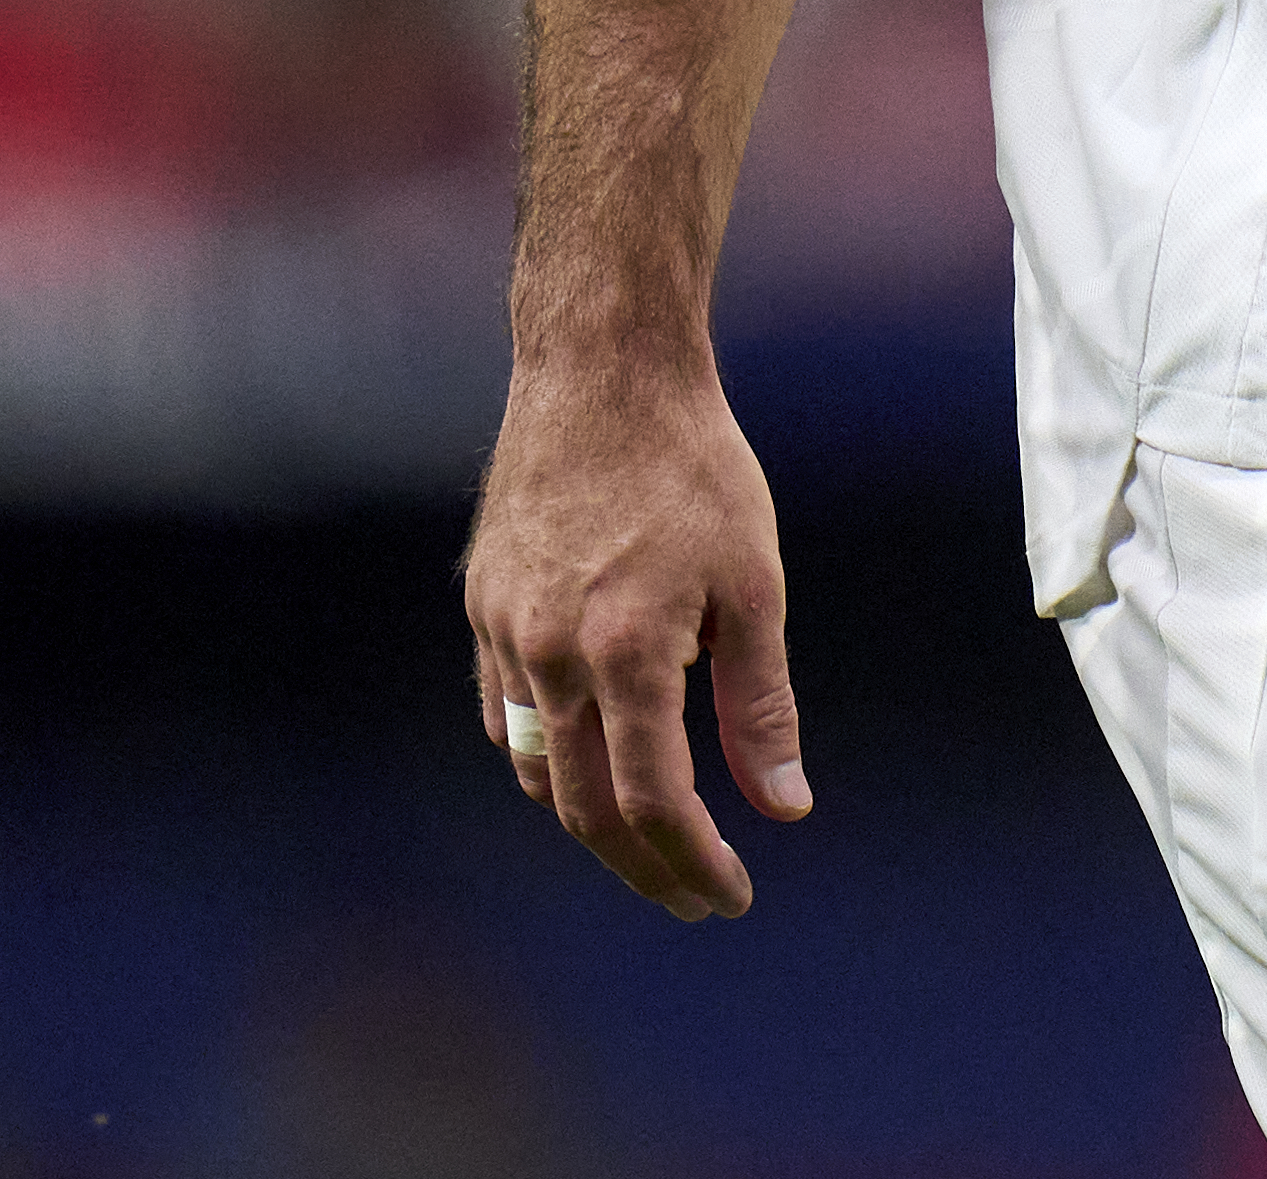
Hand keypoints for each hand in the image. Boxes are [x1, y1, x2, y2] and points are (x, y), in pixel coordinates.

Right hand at [462, 351, 811, 915]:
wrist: (603, 369)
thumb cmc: (695, 467)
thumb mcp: (754, 582)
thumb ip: (760, 702)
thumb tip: (783, 807)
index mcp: (627, 651)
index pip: (653, 802)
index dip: (693, 863)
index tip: (732, 895)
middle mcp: (550, 653)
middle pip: (583, 809)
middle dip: (642, 867)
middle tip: (691, 896)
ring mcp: (505, 630)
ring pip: (533, 767)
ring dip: (587, 821)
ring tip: (647, 841)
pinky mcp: (482, 605)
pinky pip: (503, 713)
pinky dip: (543, 756)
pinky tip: (585, 762)